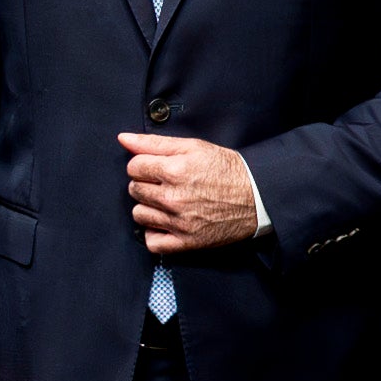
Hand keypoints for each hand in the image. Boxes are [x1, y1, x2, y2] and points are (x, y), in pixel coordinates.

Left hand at [119, 132, 261, 254]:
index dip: (143, 165)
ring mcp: (179, 222)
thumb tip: (123, 139)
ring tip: (167, 202)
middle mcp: (174, 198)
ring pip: (139, 214)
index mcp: (175, 171)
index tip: (157, 167)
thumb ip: (155, 143)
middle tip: (165, 183)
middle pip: (134, 190)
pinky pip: (152, 242)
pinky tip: (166, 223)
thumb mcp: (193, 147)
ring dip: (149, 207)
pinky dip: (155, 233)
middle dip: (146, 184)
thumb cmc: (225, 169)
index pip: (133, 167)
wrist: (257, 197)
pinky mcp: (186, 242)